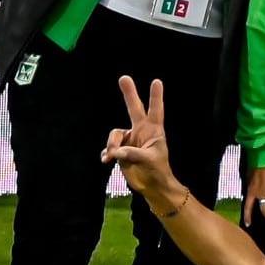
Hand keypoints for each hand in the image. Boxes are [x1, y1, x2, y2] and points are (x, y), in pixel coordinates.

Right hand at [99, 77, 178, 206]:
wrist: (151, 186)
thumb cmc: (157, 171)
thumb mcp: (148, 160)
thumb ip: (132, 153)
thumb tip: (114, 151)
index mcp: (154, 131)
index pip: (156, 110)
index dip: (156, 96)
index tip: (157, 81)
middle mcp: (141, 131)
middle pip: (134, 108)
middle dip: (129, 94)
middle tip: (124, 78)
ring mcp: (130, 140)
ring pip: (114, 134)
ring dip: (111, 144)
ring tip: (112, 155)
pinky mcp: (121, 151)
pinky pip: (109, 147)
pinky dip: (106, 153)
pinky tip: (106, 160)